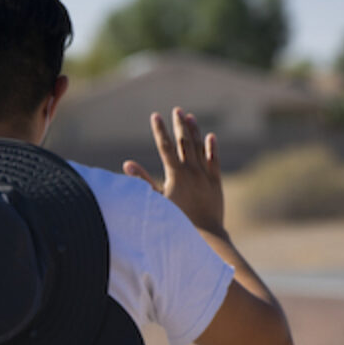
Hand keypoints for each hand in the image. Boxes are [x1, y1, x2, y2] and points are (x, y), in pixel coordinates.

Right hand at [124, 108, 226, 236]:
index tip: (155, 116)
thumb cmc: (175, 220)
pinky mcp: (216, 182)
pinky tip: (210, 136)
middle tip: (176, 110)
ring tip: (189, 117)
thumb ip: (143, 181)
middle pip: (184, 142)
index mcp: (176, 174)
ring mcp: (206, 175)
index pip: (165, 146)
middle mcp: (192, 171)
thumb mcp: (156, 201)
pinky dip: (212, 147)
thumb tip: (127, 165)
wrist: (204, 234)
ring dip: (194, 131)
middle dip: (179, 125)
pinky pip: (214, 160)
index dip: (159, 130)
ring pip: (200, 148)